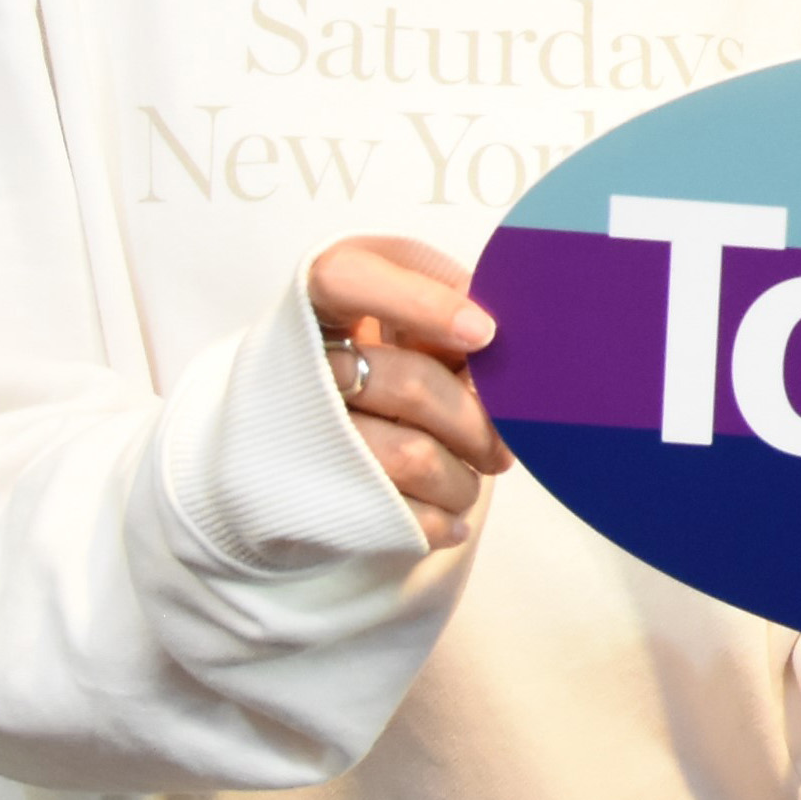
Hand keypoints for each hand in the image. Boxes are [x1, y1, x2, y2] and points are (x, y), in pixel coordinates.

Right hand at [308, 235, 513, 551]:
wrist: (296, 438)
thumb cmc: (375, 353)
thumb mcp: (396, 302)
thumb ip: (441, 295)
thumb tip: (499, 329)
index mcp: (319, 298)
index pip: (346, 278)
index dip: (419, 302)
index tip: (485, 332)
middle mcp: (299, 364)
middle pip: (410, 384)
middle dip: (478, 418)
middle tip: (505, 443)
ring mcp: (299, 435)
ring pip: (412, 457)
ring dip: (465, 477)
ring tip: (476, 475)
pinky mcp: (309, 497)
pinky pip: (399, 518)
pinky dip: (442, 521)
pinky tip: (453, 515)